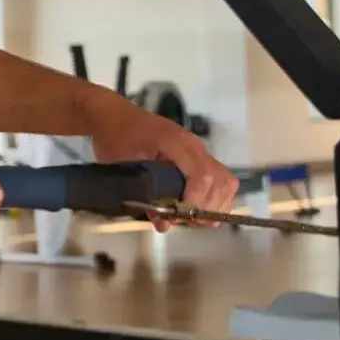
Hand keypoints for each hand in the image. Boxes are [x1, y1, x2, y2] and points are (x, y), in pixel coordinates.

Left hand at [81, 89, 236, 231]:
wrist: (113, 116)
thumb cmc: (116, 138)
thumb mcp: (123, 168)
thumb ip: (144, 195)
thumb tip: (164, 224)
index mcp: (176, 143)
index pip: (202, 176)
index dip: (197, 201)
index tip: (182, 216)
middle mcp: (194, 146)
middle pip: (220, 181)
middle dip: (207, 207)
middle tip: (186, 220)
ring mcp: (198, 150)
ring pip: (225, 181)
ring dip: (214, 204)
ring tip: (192, 217)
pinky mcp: (197, 156)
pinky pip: (219, 178)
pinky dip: (215, 197)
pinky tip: (198, 208)